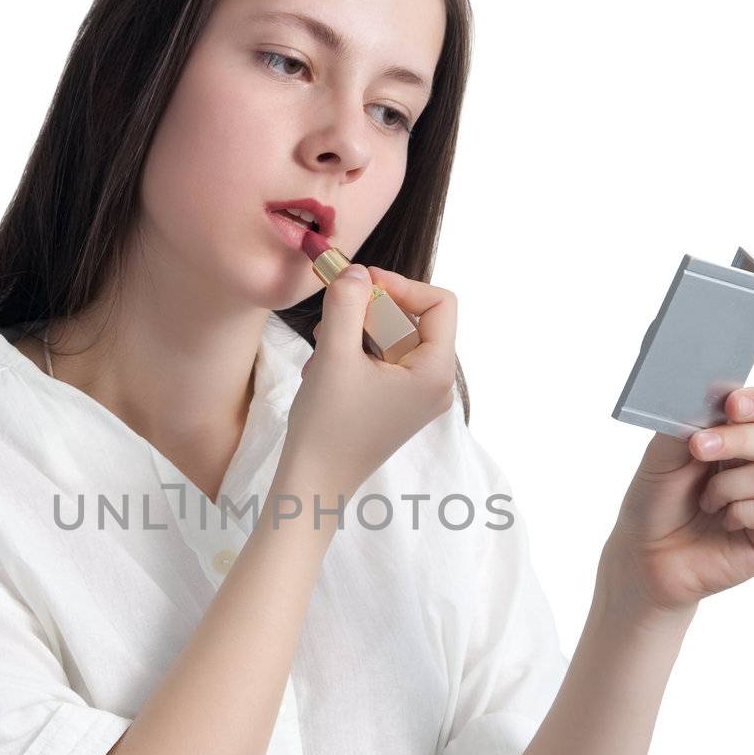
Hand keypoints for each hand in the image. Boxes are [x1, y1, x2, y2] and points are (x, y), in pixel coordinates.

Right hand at [281, 264, 456, 502]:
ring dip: (357, 331)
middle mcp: (437, 384)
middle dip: (371, 310)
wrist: (314, 484)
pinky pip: (384, 361)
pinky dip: (355, 354)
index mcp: (436, 372)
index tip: (360, 285)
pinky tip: (325, 368)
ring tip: (323, 347)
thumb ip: (348, 303)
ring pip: (394, 338)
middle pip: (414, 319)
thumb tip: (356, 271)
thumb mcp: (335, 353)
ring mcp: (418, 397)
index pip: (439, 303)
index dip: (400, 285)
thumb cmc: (327, 427)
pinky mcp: (397, 405)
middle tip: (332, 318)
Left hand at [603, 386, 753, 619]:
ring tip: (705, 503)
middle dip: (732, 440)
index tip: (731, 404)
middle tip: (697, 449)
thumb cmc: (654, 506)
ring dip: (727, 487)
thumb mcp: (661, 458)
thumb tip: (711, 399)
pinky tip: (724, 522)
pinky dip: (742, 513)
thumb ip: (686, 426)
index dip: (751, 403)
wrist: (644, 556)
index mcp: (735, 441)